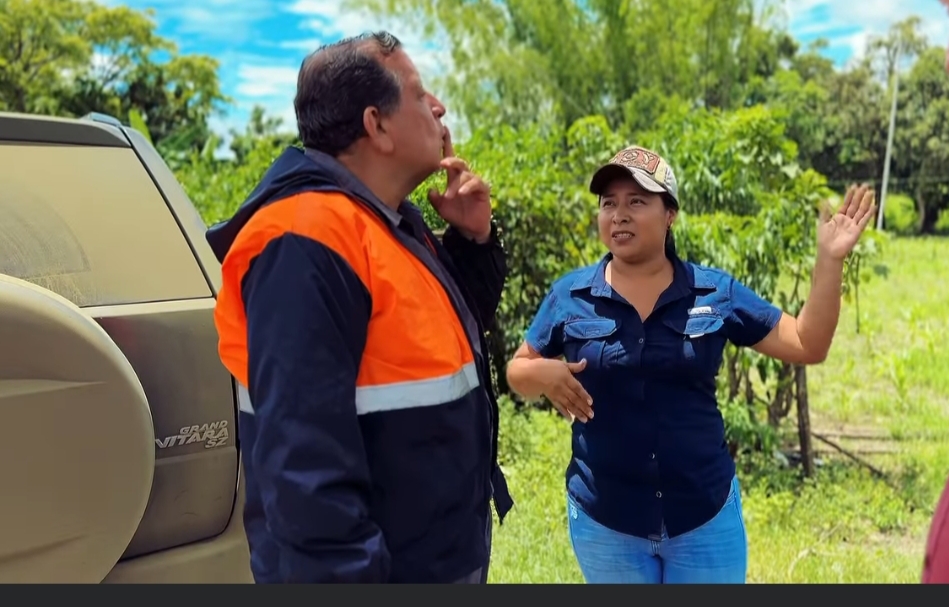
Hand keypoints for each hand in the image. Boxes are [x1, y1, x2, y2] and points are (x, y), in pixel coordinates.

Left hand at [428, 128, 491, 242]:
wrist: (469, 229)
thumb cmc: (456, 215)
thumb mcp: (440, 207)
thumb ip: (434, 198)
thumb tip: (430, 189)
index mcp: (453, 177)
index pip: (450, 158)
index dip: (447, 144)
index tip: (442, 130)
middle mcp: (464, 177)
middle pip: (458, 162)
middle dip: (451, 160)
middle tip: (442, 164)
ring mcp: (474, 182)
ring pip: (466, 175)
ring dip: (456, 184)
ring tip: (449, 196)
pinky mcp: (483, 190)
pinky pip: (477, 184)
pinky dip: (468, 187)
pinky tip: (462, 192)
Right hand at [530, 358, 593, 422]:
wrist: (530, 373)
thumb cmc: (547, 366)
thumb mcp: (561, 364)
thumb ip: (574, 366)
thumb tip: (585, 361)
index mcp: (566, 377)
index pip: (577, 388)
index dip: (584, 395)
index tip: (591, 402)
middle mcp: (562, 387)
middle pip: (574, 398)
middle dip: (583, 407)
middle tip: (591, 415)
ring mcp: (556, 394)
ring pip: (568, 404)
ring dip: (577, 413)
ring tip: (584, 420)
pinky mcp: (551, 398)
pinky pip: (559, 407)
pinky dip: (565, 413)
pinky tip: (571, 419)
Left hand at [817, 183, 875, 260]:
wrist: (828, 252)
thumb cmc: (824, 239)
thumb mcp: (822, 223)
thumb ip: (824, 212)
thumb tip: (823, 200)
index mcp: (839, 217)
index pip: (846, 203)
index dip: (850, 195)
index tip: (854, 185)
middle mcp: (848, 220)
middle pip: (855, 205)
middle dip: (860, 195)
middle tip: (866, 185)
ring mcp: (853, 225)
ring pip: (861, 211)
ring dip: (866, 202)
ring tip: (871, 192)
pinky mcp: (857, 231)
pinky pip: (864, 221)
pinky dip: (869, 214)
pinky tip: (874, 206)